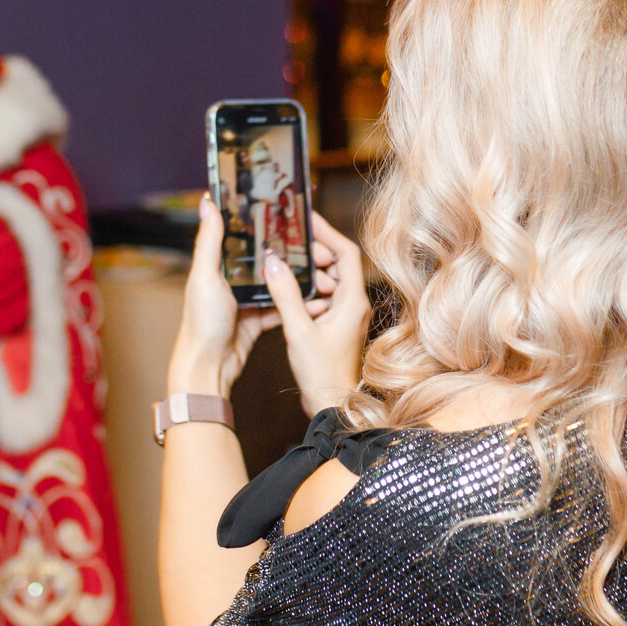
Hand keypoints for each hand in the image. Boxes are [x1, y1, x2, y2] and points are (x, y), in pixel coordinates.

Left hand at [169, 197, 353, 400]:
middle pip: (274, 260)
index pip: (254, 238)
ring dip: (306, 281)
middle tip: (326, 256)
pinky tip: (320, 302)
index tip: (305, 224)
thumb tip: (207, 202)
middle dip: (302, 257)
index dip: (279, 230)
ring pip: (283, 284)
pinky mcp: (259, 319)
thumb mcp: (205, 276)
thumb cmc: (202, 322)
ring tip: (328, 279)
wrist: (209, 368)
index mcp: (221, 264)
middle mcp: (235, 279)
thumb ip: (210, 240)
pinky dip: (302, 306)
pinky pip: (285, 307)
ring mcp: (248, 300)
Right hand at [263, 212, 369, 414]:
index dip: (327, 233)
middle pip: (338, 263)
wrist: (332, 405)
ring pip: (330, 281)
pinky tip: (288, 293)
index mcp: (352, 301)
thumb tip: (273, 262)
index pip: (346, 252)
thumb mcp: (298, 330)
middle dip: (314, 251)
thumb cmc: (322, 374)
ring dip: (309, 272)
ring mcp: (347, 315)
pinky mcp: (337, 326)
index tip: (307, 220)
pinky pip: (324, 298)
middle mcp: (353, 304)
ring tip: (285, 266)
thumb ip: (285, 294)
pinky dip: (308, 290)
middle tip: (289, 243)